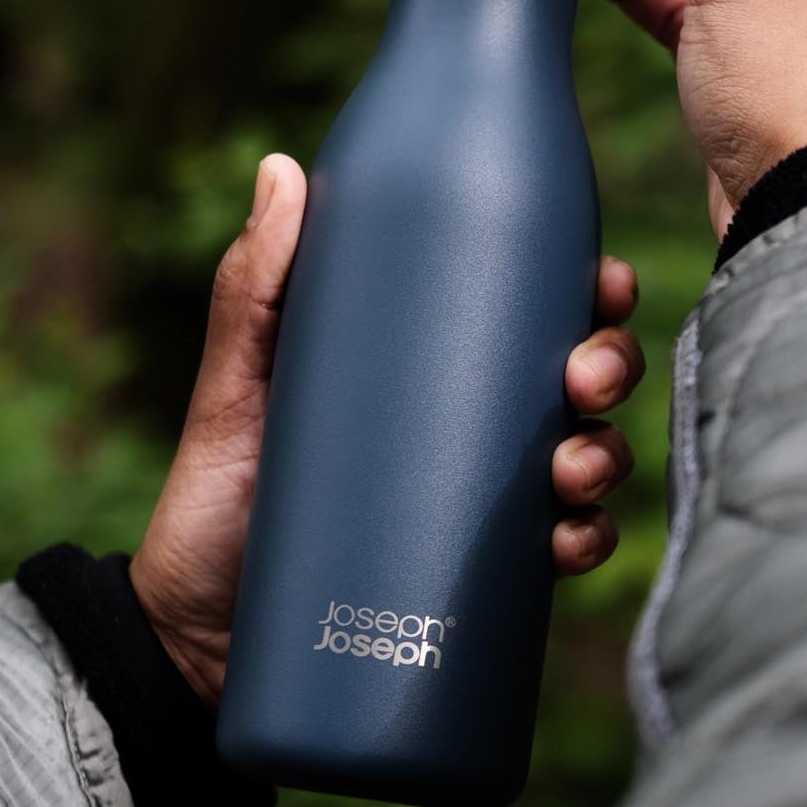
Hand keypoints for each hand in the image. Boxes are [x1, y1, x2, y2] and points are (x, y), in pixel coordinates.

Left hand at [130, 157, 642, 705]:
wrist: (195, 638)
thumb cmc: (216, 494)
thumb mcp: (238, 382)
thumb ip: (257, 284)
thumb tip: (280, 168)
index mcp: (433, 361)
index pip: (533, 308)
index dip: (590, 288)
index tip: (604, 282)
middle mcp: (473, 426)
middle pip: (581, 378)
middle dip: (610, 368)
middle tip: (580, 382)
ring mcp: (483, 503)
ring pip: (589, 459)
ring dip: (606, 456)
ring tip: (568, 473)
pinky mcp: (483, 581)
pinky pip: (564, 551)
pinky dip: (584, 541)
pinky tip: (566, 541)